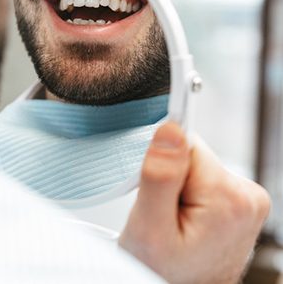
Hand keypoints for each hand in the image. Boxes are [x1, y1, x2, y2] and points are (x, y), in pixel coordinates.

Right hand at [119, 122, 269, 283]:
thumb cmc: (166, 271)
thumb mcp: (149, 228)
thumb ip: (160, 176)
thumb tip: (171, 129)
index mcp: (229, 199)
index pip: (186, 145)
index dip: (163, 168)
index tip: (160, 197)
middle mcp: (248, 196)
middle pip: (193, 155)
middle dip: (172, 179)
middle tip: (164, 213)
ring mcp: (248, 199)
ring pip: (198, 166)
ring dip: (180, 188)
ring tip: (176, 220)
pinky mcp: (241, 201)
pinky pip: (205, 178)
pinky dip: (190, 195)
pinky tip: (187, 219)